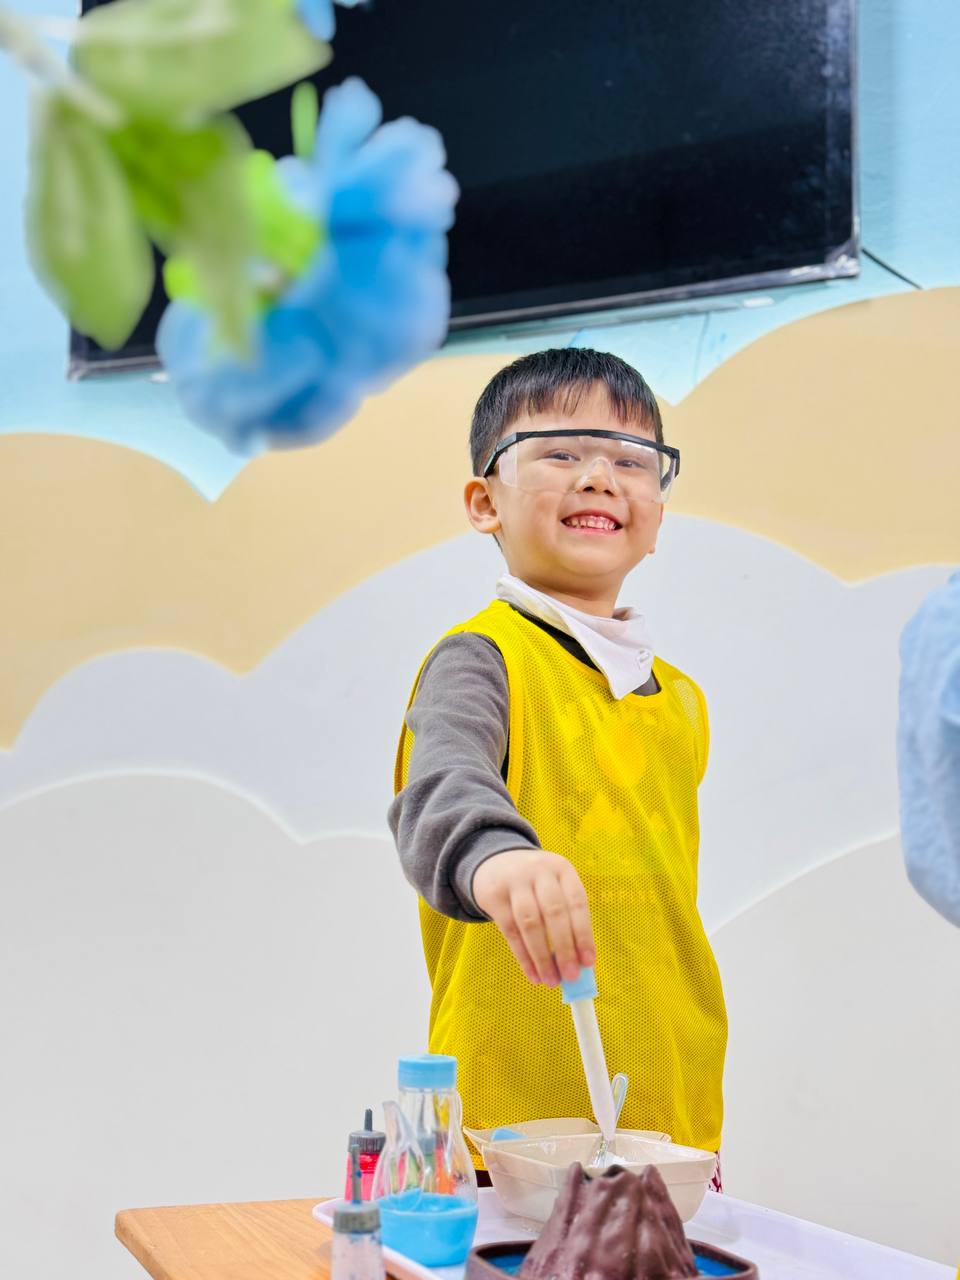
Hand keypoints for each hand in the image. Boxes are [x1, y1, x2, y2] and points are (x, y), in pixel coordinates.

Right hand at [472, 849, 594, 985]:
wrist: (494, 864)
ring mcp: (514, 882)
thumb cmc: (535, 884)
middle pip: (554, 912)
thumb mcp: (554, 887)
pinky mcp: (494, 896)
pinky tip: (533, 974)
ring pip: (530, 923)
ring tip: (551, 980)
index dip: (584, 933)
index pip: (577, 902)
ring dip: (542, 956)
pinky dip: (523, 957)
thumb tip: (580, 962)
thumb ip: (568, 919)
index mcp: (562, 869)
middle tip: (570, 976)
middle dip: (564, 948)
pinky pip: (510, 931)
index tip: (588, 962)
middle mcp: (539, 871)